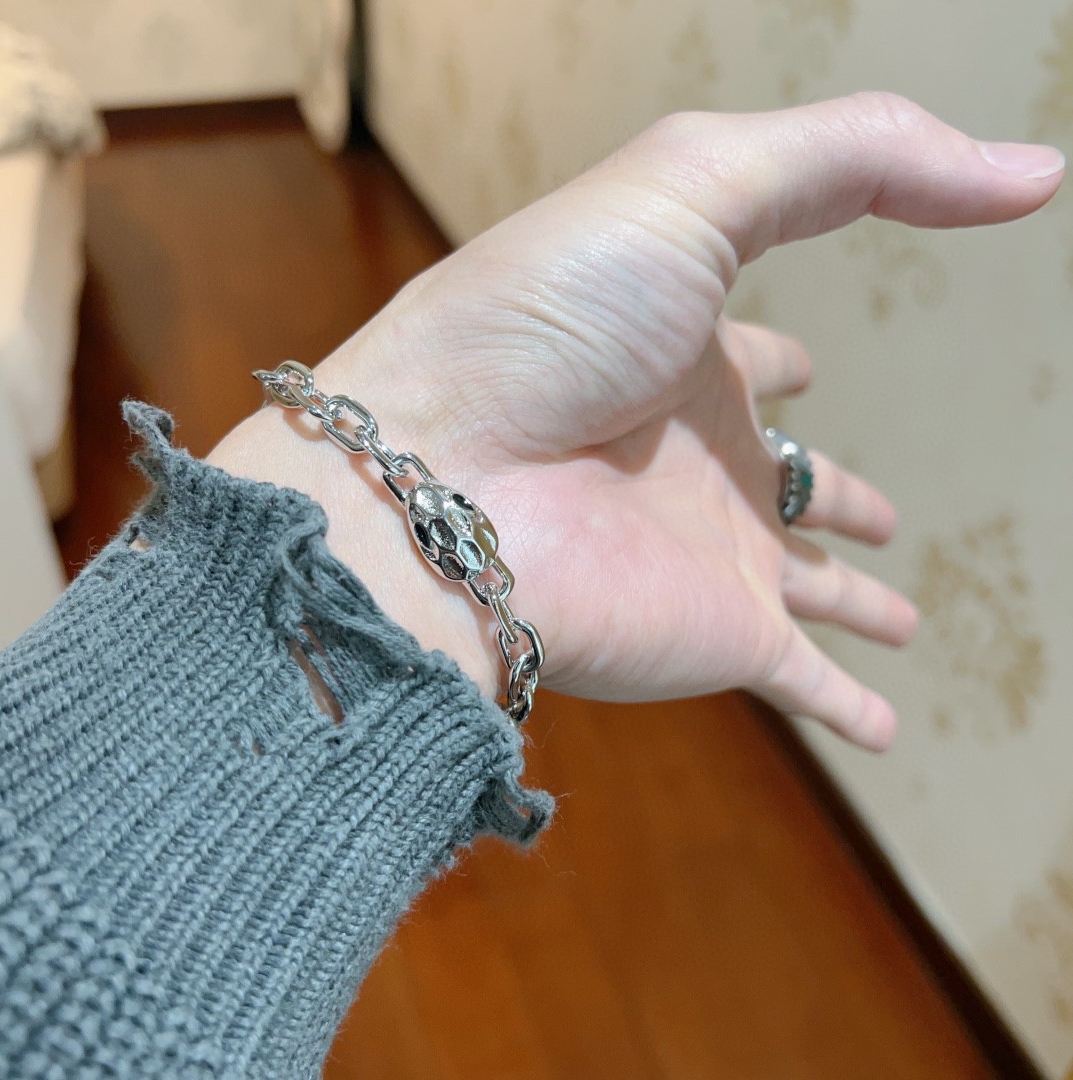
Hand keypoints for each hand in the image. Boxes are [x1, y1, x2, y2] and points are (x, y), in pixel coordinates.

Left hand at [209, 93, 1062, 749]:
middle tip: (879, 518)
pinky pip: (805, 683)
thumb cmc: (546, 320)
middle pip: (781, 479)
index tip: (798, 363)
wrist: (439, 476)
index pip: (746, 356)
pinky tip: (883, 728)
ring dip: (846, 603)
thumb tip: (1036, 171)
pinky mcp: (714, 636)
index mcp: (682, 356)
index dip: (777, 358)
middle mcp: (693, 460)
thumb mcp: (694, 186)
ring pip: (800, 587)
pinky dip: (846, 705)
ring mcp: (705, 553)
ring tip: (895, 621)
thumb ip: (857, 159)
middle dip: (832, 494)